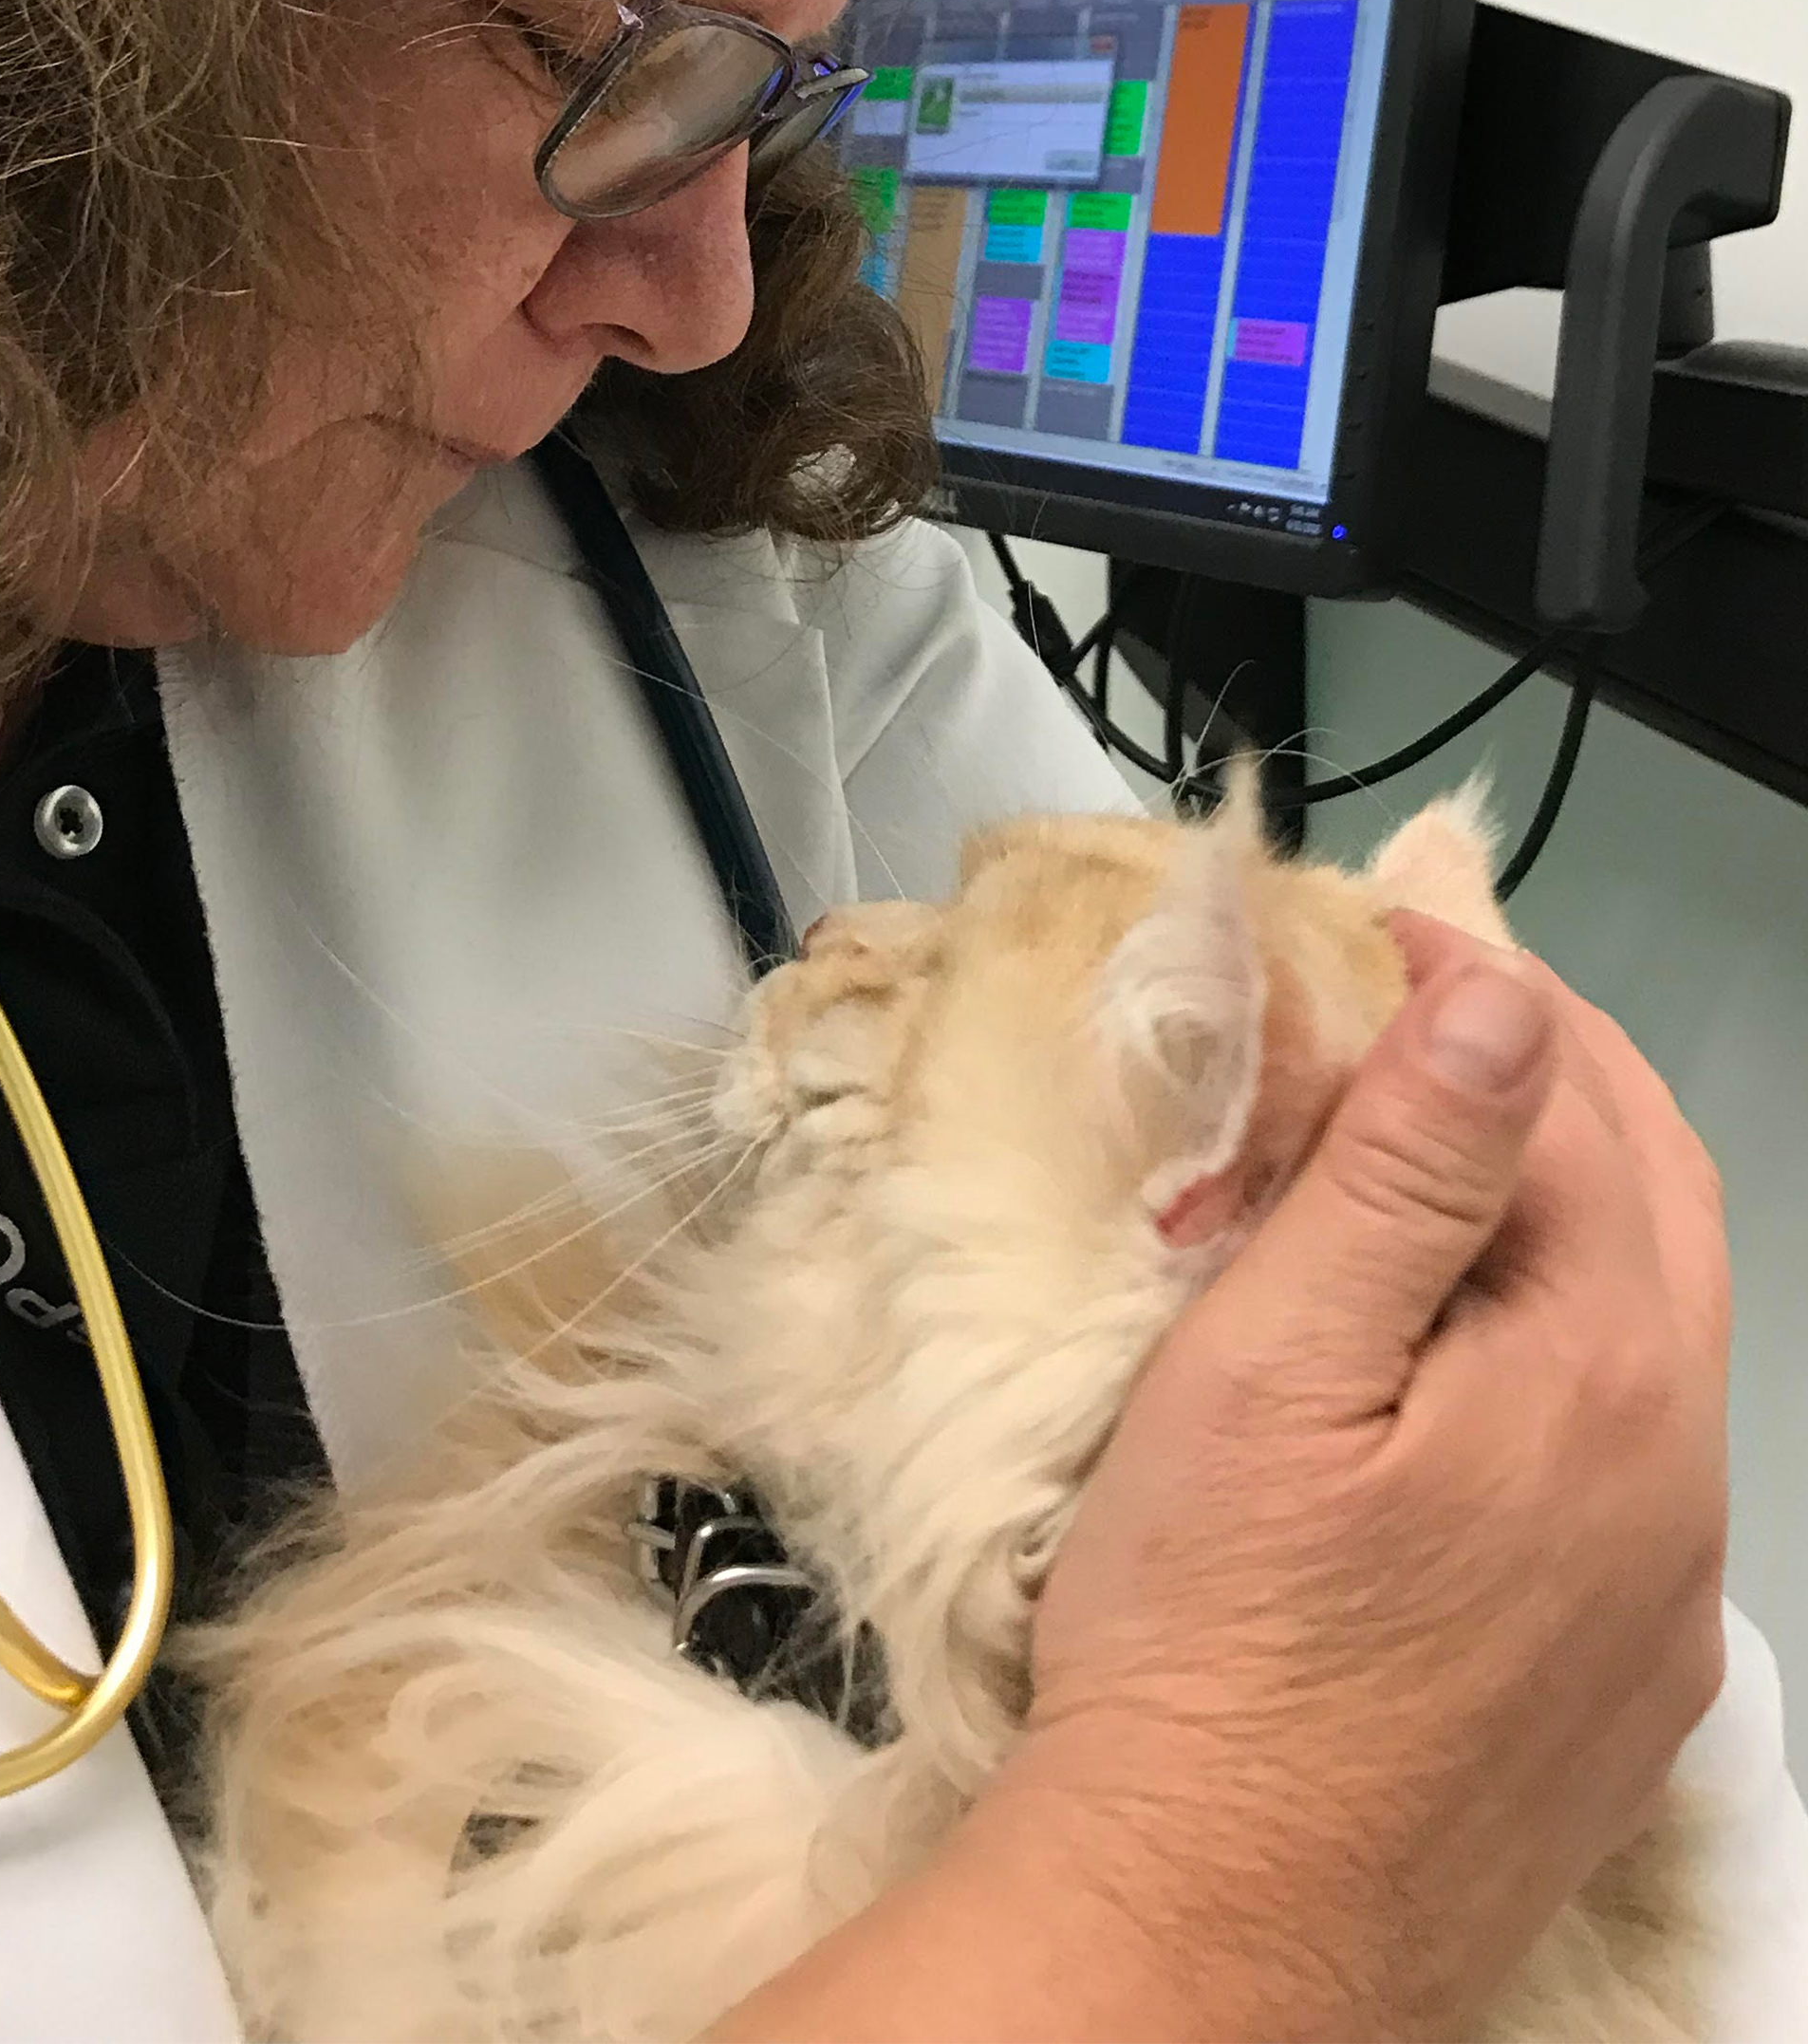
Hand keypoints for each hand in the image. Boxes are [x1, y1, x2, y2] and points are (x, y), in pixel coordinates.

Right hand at [1016, 917, 1729, 2042]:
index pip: (1569, 1108)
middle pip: (1654, 1200)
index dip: (1465, 995)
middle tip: (1398, 1014)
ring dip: (1549, 1214)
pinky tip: (1442, 1370)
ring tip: (1400, 1171)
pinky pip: (1628, 1463)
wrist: (1208, 1942)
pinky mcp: (1621, 1691)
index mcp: (1602, 1380)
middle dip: (1539, 1078)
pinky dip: (1554, 1354)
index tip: (1358, 940)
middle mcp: (1676, 1488)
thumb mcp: (1271, 1369)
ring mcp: (1665, 1603)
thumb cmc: (1206, 1646)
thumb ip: (1403, 1174)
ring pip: (1647, 1330)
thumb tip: (1503, 999)